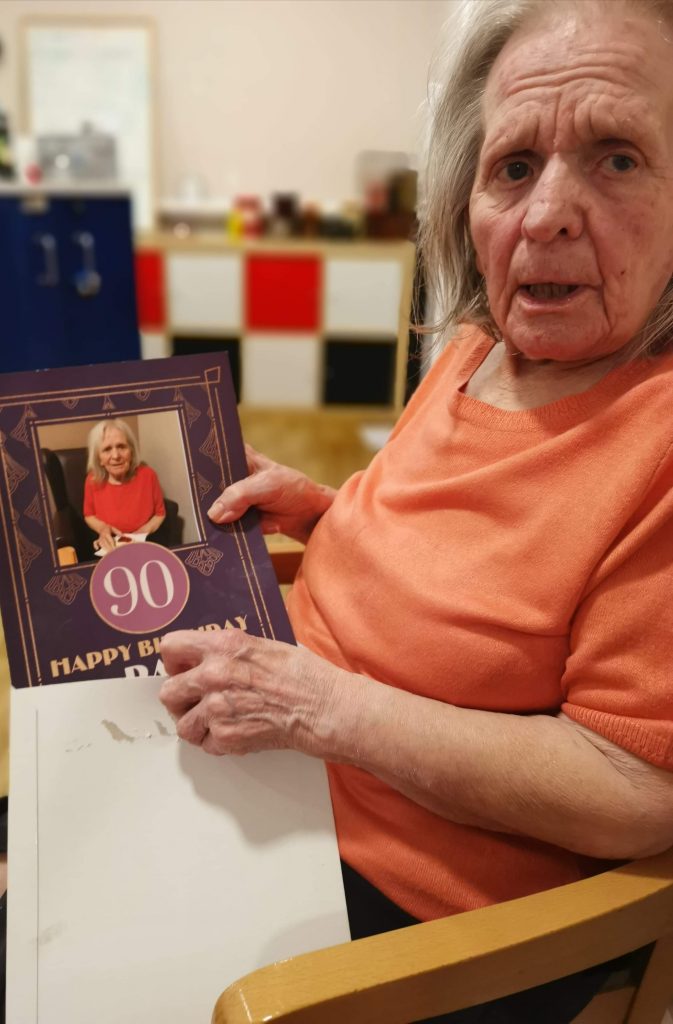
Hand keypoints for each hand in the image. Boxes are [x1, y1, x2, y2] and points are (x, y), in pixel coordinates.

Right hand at [94, 525, 118, 552]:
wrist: (101, 527)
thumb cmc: (109, 529)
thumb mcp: (113, 528)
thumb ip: (117, 531)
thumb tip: (121, 535)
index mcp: (107, 533)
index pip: (110, 540)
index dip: (113, 545)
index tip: (115, 549)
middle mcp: (103, 536)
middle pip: (106, 543)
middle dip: (109, 549)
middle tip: (112, 553)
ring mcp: (99, 538)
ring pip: (101, 544)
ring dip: (104, 549)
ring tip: (107, 553)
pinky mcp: (97, 540)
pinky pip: (95, 543)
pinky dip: (95, 546)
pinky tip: (97, 549)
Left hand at [159, 628, 355, 757]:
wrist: (324, 707)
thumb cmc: (304, 676)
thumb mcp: (263, 646)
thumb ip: (229, 652)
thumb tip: (209, 659)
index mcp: (223, 645)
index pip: (170, 647)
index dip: (175, 662)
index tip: (183, 670)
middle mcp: (214, 674)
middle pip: (168, 692)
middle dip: (181, 699)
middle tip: (197, 702)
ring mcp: (217, 708)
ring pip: (182, 725)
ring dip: (197, 726)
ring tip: (218, 722)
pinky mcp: (226, 737)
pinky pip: (205, 744)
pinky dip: (218, 743)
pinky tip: (237, 731)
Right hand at [207, 445, 336, 543]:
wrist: (309, 516)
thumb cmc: (293, 489)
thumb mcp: (268, 485)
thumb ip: (240, 495)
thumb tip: (214, 513)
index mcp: (239, 458)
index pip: (211, 456)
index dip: (198, 465)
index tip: (185, 477)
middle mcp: (232, 478)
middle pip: (207, 486)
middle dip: (201, 497)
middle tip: (195, 508)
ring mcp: (233, 500)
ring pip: (212, 508)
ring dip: (211, 519)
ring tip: (207, 526)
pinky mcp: (236, 519)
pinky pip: (222, 526)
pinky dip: (223, 531)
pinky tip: (220, 536)